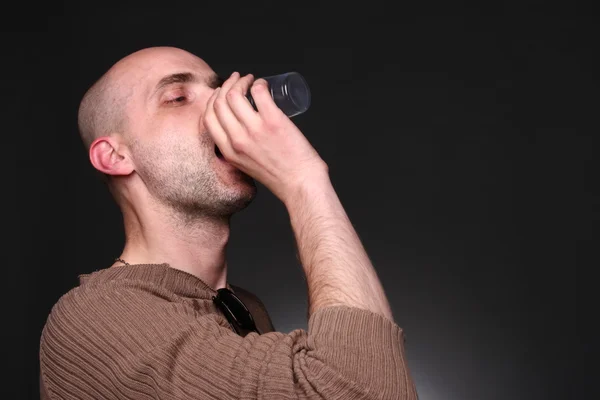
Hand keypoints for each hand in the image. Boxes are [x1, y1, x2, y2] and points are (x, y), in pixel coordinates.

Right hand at [204, 72, 327, 203]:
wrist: (301, 184)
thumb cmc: (280, 177)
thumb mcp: (247, 166)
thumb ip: (239, 151)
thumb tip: (240, 131)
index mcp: (229, 151)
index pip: (208, 118)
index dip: (213, 100)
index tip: (222, 92)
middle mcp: (237, 140)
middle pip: (219, 102)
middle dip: (227, 85)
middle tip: (238, 79)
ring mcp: (254, 130)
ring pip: (235, 94)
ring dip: (242, 81)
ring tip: (250, 79)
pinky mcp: (273, 121)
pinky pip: (259, 92)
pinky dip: (259, 83)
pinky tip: (264, 84)